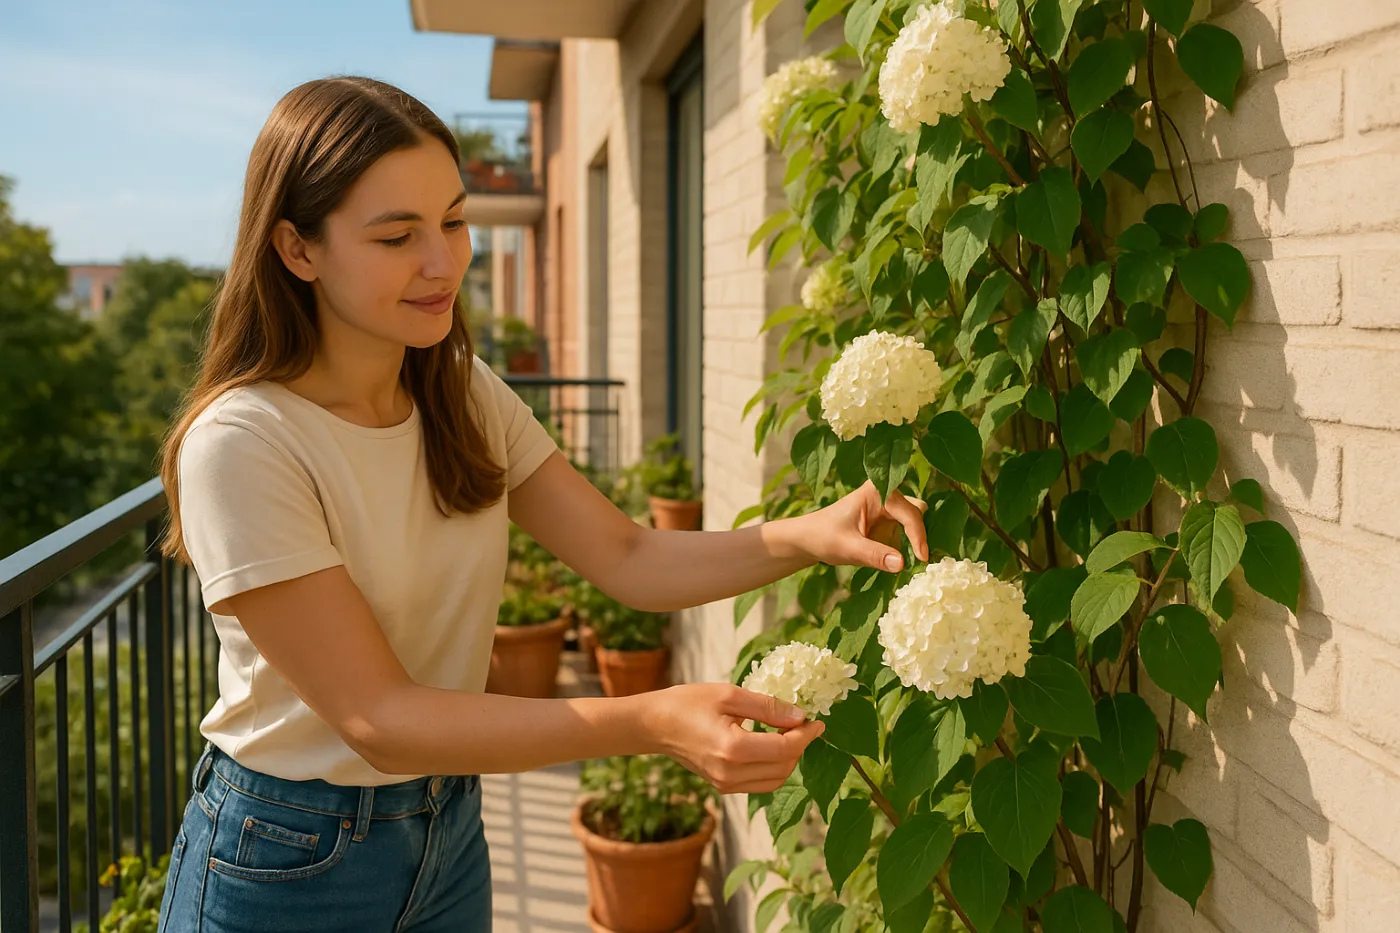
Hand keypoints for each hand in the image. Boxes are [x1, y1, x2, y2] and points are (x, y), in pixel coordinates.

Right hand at [641, 683, 824, 793]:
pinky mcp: (723, 787)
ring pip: (776, 779)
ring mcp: (726, 784)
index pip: (785, 748)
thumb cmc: (688, 703)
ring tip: (789, 733)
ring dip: (789, 758)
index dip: (807, 734)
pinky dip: (774, 767)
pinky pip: (761, 783)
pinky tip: (771, 745)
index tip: (817, 720)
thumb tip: (800, 716)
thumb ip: (767, 707)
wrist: (655, 725)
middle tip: (804, 722)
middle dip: (800, 745)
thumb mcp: (729, 694)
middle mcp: (730, 774)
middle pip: (784, 766)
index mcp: (733, 749)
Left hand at [788, 481, 928, 572]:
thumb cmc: (822, 537)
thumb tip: (902, 564)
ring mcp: (887, 508)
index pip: (909, 513)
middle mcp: (886, 494)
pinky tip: (905, 560)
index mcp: (877, 491)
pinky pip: (906, 531)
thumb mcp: (848, 548)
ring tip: (917, 562)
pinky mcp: (886, 521)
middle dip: (921, 533)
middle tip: (922, 559)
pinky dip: (908, 545)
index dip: (918, 535)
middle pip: (917, 511)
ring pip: (915, 520)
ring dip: (916, 540)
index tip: (922, 559)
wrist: (807, 539)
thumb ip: (875, 555)